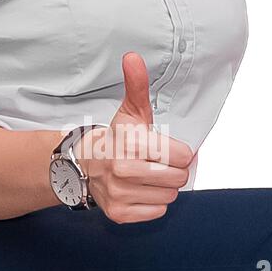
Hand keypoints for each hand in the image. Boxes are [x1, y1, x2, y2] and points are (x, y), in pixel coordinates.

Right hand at [76, 52, 193, 223]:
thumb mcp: (131, 112)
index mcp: (132, 143)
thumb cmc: (116, 139)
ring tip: (145, 176)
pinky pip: (157, 211)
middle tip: (155, 163)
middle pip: (180, 178)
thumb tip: (133, 57)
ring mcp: (120, 194)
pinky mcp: (119, 213)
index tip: (165, 149)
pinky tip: (139, 190)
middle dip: (173, 170)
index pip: (185, 157)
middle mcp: (124, 170)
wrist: (86, 165)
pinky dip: (152, 203)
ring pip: (170, 196)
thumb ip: (138, 85)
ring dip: (163, 187)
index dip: (179, 152)